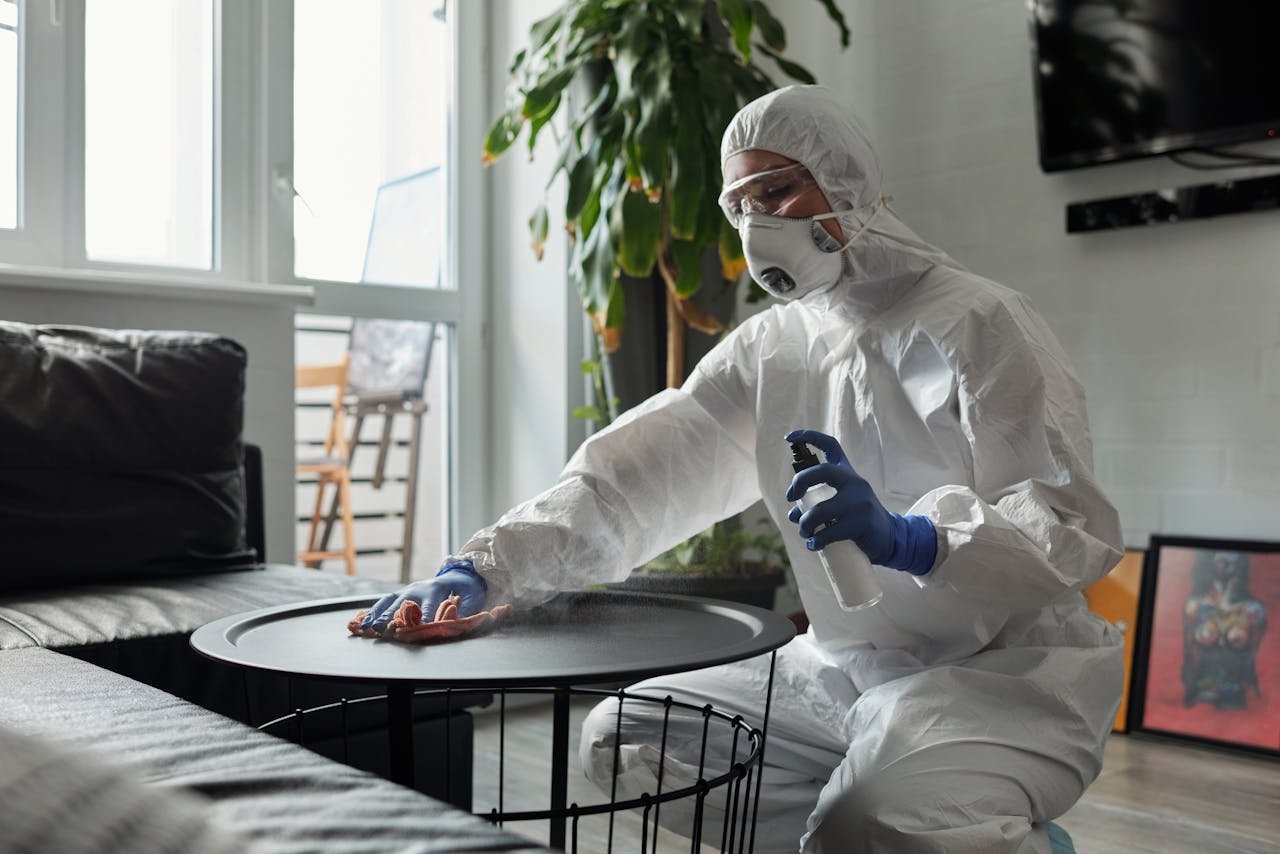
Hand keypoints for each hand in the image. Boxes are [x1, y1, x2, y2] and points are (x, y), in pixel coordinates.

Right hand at [360, 560, 487, 633]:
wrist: (459, 574)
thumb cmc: (467, 589)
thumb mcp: (473, 597)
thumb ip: (466, 609)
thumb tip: (458, 621)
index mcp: (437, 589)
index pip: (428, 606)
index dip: (422, 618)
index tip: (414, 629)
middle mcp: (418, 589)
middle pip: (403, 603)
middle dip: (393, 616)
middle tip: (382, 628)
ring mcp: (407, 590)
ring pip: (390, 602)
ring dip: (378, 614)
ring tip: (368, 627)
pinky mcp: (400, 594)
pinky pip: (384, 602)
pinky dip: (372, 612)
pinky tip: (362, 622)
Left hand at [784, 429, 936, 575]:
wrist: (891, 537)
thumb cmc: (858, 519)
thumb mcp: (843, 502)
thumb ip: (818, 502)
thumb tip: (792, 514)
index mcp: (849, 474)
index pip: (831, 446)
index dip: (809, 437)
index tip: (789, 437)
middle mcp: (855, 482)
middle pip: (822, 471)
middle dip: (800, 482)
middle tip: (790, 498)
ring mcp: (859, 502)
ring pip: (819, 510)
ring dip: (804, 524)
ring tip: (804, 532)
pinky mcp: (861, 524)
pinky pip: (829, 532)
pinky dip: (816, 540)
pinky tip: (814, 544)